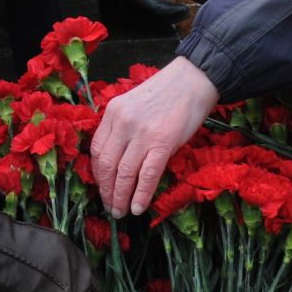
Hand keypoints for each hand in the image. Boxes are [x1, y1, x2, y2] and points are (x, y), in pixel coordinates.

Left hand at [90, 55, 218, 215]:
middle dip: (106, 191)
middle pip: (106, 164)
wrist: (194, 79)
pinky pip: (147, 174)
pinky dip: (141, 194)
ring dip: (120, 197)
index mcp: (113, 112)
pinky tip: (138, 207)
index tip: (102, 188)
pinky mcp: (163, 142)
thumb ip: (122, 127)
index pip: (97, 150)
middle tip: (109, 207)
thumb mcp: (133, 104)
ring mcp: (143, 133)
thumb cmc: (166, 93)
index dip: (98, 174)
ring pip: (124, 173)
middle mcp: (123, 123)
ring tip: (121, 211)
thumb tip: (118, 160)